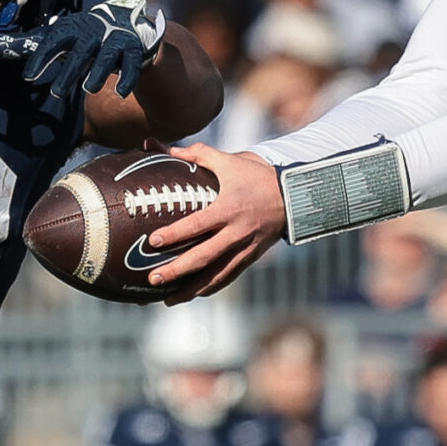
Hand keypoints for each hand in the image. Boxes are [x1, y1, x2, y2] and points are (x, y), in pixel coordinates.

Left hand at [16, 0, 157, 102]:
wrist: (123, 21)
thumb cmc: (81, 35)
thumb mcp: (58, 35)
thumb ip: (29, 43)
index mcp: (71, 28)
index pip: (53, 41)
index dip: (41, 58)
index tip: (29, 77)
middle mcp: (92, 32)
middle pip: (81, 52)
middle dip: (70, 71)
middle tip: (57, 93)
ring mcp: (114, 39)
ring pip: (107, 56)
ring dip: (98, 73)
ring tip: (87, 90)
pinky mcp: (132, 50)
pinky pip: (132, 64)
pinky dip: (127, 78)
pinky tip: (119, 92)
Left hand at [144, 142, 286, 297]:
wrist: (294, 196)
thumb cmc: (256, 176)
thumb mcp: (228, 161)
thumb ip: (196, 154)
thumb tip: (158, 145)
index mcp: (229, 208)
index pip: (197, 225)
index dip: (175, 234)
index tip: (152, 242)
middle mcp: (237, 233)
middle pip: (203, 257)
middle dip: (177, 270)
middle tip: (152, 279)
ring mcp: (245, 249)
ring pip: (216, 276)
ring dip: (191, 290)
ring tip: (168, 300)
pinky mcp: (251, 258)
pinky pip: (228, 278)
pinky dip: (209, 288)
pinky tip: (192, 295)